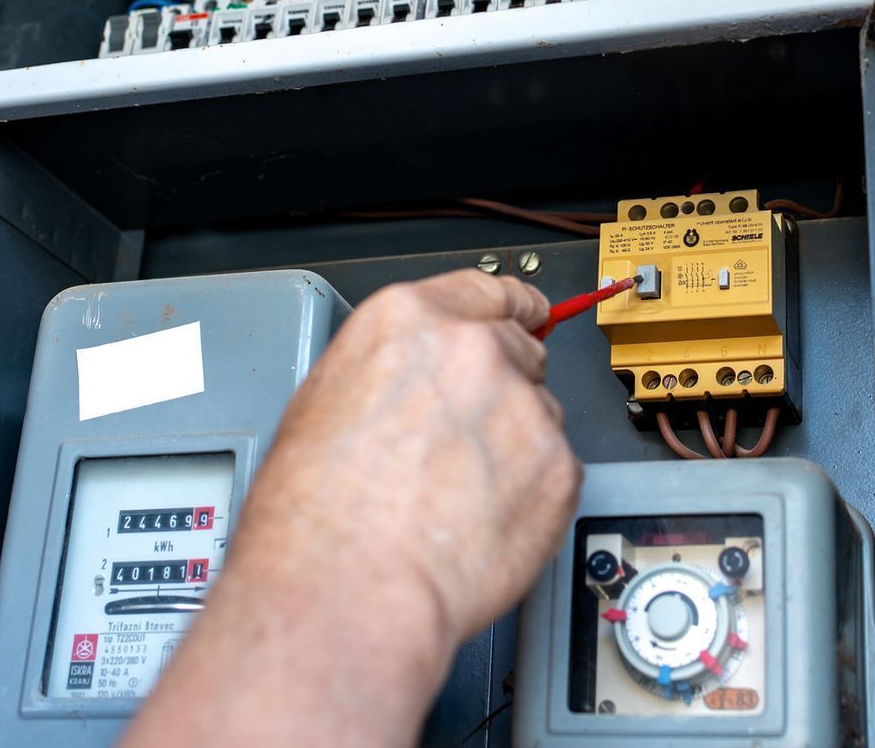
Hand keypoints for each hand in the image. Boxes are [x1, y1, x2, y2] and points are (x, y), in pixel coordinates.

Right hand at [122, 270, 580, 747]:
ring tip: (459, 496)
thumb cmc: (315, 513)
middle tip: (468, 442)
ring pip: (539, 414)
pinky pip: (556, 472)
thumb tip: (416, 379)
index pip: (486, 289)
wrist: (349, 586)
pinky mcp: (559, 467)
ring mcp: (522, 406)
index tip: (528, 313)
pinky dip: (532, 495)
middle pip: (519, 352)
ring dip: (515, 446)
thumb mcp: (325, 399)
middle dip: (503, 390)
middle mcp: (473, 350)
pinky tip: (482, 520)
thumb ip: (391, 367)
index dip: (512, 305)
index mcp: (408, 320)